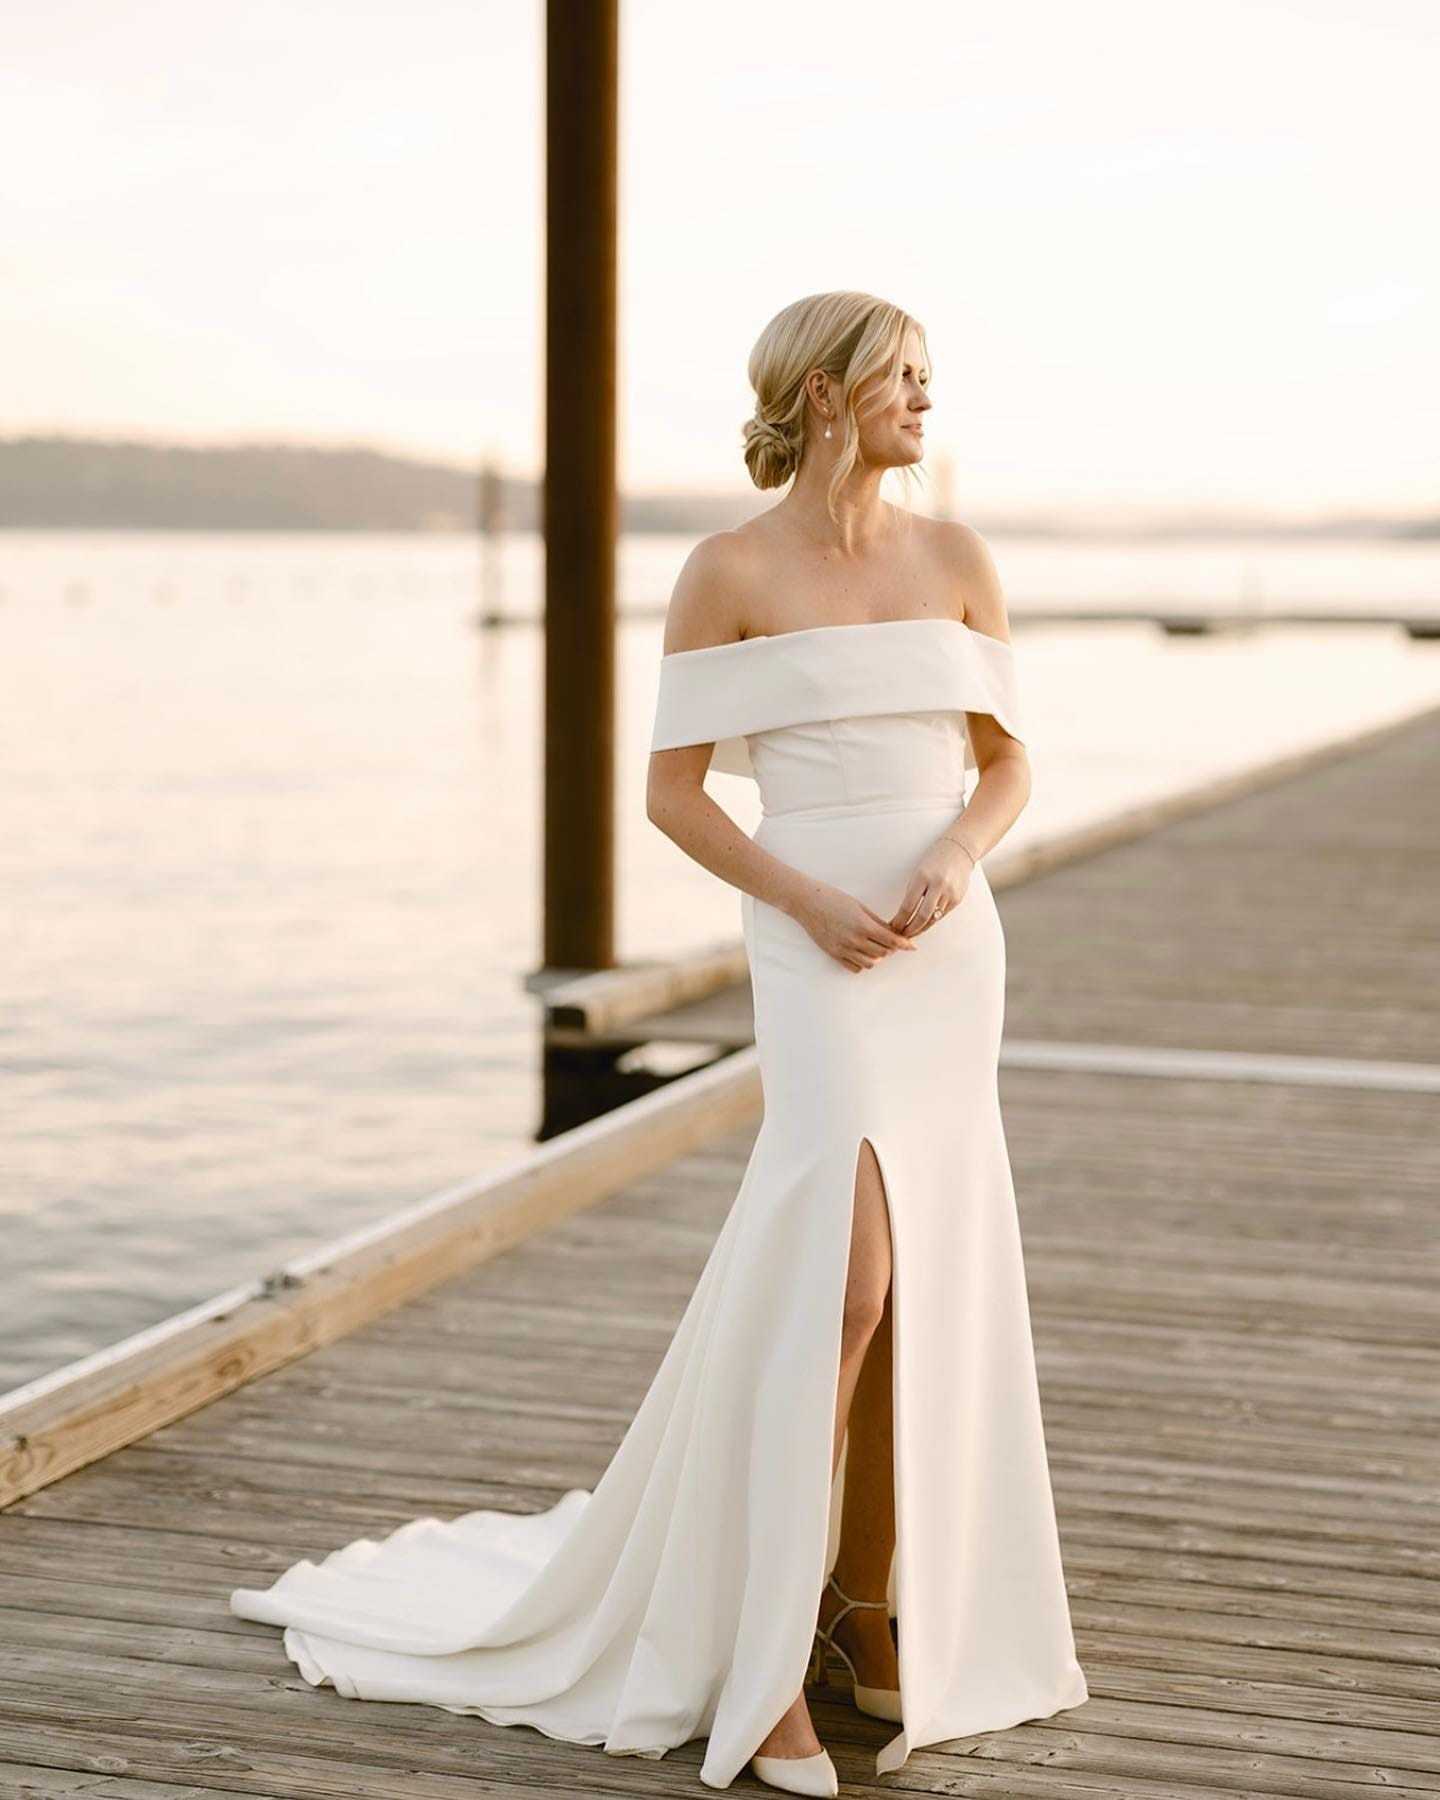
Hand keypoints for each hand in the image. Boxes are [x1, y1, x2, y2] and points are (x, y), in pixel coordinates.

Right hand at [789, 880, 919, 972]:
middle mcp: (854, 940)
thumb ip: (876, 921)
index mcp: (863, 925)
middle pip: (883, 953)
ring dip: (877, 956)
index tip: (912, 946)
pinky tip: (862, 952)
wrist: (806, 903)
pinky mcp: (833, 954)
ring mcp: (843, 949)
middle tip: (892, 942)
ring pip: (871, 963)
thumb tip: (891, 933)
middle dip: (891, 949)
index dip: (904, 944)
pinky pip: (855, 967)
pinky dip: (863, 962)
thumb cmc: (833, 899)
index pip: (891, 940)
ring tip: (875, 946)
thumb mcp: (859, 906)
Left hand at [886, 836, 975, 937]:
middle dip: (910, 929)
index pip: (908, 906)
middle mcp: (937, 886)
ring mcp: (949, 893)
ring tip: (911, 933)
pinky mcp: (957, 899)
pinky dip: (932, 921)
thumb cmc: (934, 861)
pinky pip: (942, 915)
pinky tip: (924, 925)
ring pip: (932, 919)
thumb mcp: (918, 872)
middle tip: (901, 936)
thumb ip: (913, 892)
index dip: (899, 920)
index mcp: (922, 877)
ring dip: (921, 929)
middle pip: (921, 917)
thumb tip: (903, 915)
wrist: (959, 851)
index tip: (893, 927)